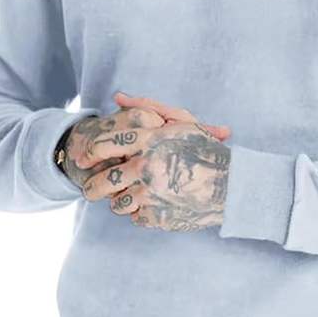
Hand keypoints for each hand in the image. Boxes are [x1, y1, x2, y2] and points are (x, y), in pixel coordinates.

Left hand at [77, 93, 231, 231]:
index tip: (83, 160)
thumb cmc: (206, 150)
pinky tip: (152, 206)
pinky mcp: (159, 216)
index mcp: (149, 141)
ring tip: (128, 198)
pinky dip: (141, 214)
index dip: (88, 154)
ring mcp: (152, 194)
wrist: (233, 186)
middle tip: (91, 190)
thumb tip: (117, 98)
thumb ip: (147, 106)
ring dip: (119, 203)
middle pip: (102, 182)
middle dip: (92, 188)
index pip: (103, 146)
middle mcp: (146, 166)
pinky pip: (136, 218)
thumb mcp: (181, 122)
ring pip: (117, 204)